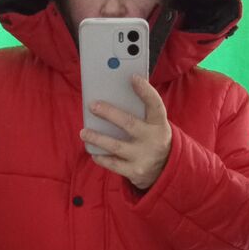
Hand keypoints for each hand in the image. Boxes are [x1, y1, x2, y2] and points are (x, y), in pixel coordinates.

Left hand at [80, 75, 171, 189]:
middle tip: (92, 105)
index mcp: (159, 124)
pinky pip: (113, 164)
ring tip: (83, 132)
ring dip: (97, 138)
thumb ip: (140, 112)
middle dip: (109, 113)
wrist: (164, 170)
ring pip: (116, 146)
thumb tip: (112, 96)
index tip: (133, 78)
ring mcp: (144, 157)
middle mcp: (153, 140)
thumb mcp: (153, 125)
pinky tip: (92, 151)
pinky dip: (101, 157)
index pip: (155, 104)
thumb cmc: (151, 139)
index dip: (145, 91)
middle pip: (129, 123)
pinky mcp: (135, 172)